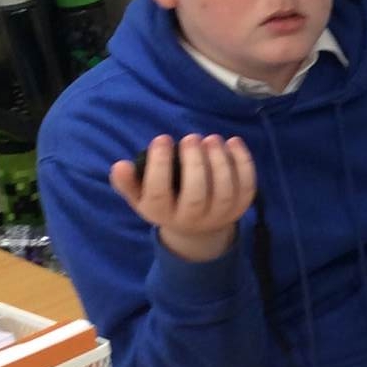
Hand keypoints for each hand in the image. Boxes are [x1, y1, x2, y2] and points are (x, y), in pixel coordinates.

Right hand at [110, 133, 256, 264]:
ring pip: (224, 191)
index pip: (159, 193)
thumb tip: (120, 165)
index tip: (162, 138)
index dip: (160, 165)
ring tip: (211, 138)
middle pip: (196, 195)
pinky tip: (233, 142)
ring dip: (220, 162)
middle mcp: (192, 218)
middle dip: (195, 164)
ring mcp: (219, 215)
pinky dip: (243, 163)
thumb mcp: (140, 197)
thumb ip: (128, 182)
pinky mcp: (240, 207)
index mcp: (162, 213)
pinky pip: (246, 187)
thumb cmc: (164, 203)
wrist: (196, 229)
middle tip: (192, 137)